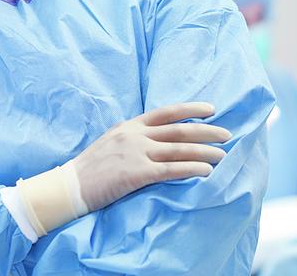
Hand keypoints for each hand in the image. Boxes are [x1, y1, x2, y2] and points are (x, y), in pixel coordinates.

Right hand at [71, 102, 231, 211]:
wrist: (68, 186)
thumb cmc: (90, 169)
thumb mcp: (111, 143)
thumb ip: (134, 139)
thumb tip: (157, 142)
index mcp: (129, 126)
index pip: (165, 112)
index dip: (190, 109)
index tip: (211, 109)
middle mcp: (135, 135)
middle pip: (178, 130)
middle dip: (206, 131)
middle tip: (227, 134)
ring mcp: (135, 153)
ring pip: (179, 149)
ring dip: (205, 151)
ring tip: (223, 155)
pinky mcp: (136, 173)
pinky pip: (171, 170)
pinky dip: (191, 168)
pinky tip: (206, 171)